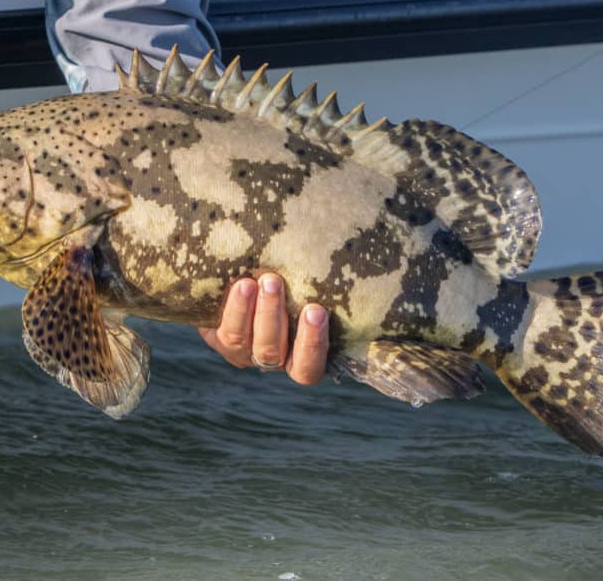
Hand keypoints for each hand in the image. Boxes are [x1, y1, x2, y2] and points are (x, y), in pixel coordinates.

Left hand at [199, 273, 327, 384]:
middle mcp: (271, 358)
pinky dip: (227, 307)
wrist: (243, 280)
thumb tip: (386, 234)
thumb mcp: (316, 284)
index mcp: (301, 356)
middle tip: (274, 281)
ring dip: (246, 311)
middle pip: (272, 352)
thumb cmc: (298, 281)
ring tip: (252, 280)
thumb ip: (336, 277)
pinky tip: (235, 283)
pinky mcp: (215, 337)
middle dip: (273, 318)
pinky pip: (218, 329)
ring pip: (242, 342)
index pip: (309, 367)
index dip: (312, 344)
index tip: (317, 309)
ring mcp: (242, 350)